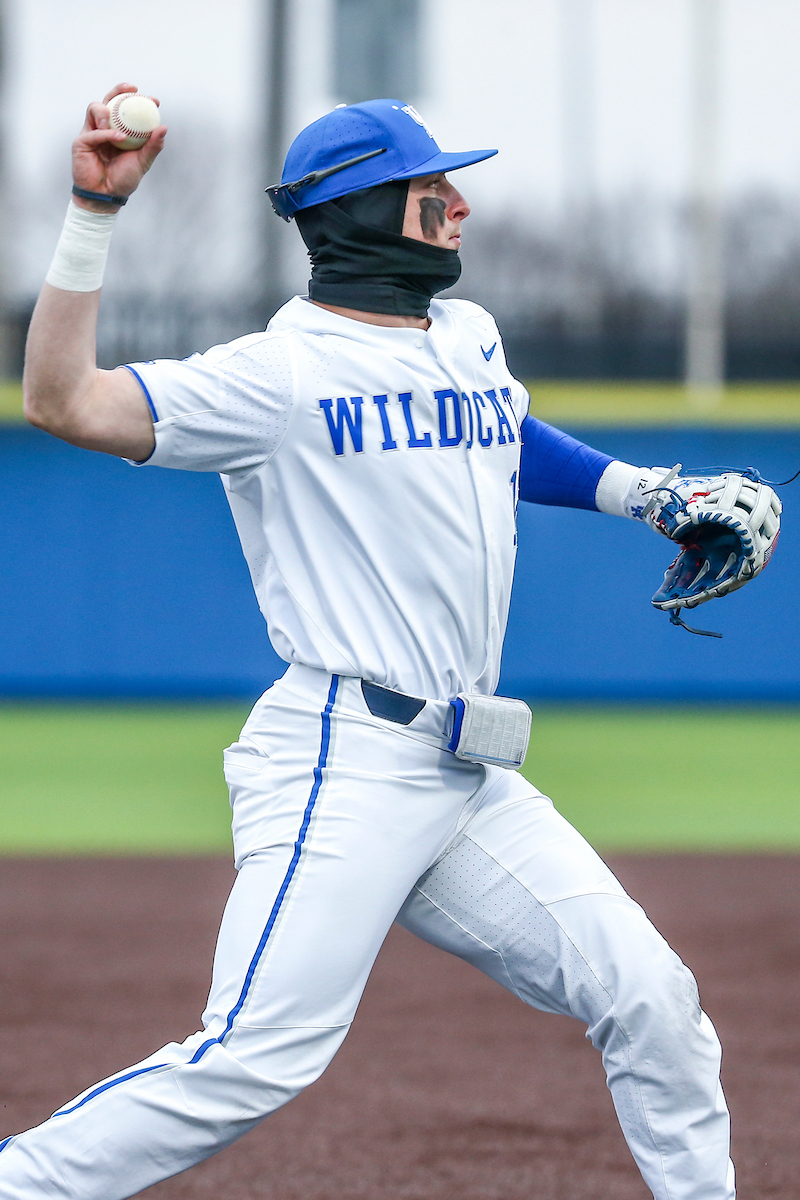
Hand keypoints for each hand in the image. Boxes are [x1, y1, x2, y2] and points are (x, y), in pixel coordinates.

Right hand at [72, 83, 166, 212]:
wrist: (106, 196)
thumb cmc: (123, 179)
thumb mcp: (142, 162)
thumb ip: (153, 146)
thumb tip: (164, 128)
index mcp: (119, 131)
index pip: (127, 110)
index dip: (138, 101)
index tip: (154, 101)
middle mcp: (105, 128)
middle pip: (108, 101)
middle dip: (118, 91)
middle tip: (132, 89)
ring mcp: (92, 133)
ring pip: (95, 108)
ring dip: (106, 111)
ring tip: (117, 122)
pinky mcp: (81, 142)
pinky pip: (93, 132)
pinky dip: (107, 134)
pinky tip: (118, 138)